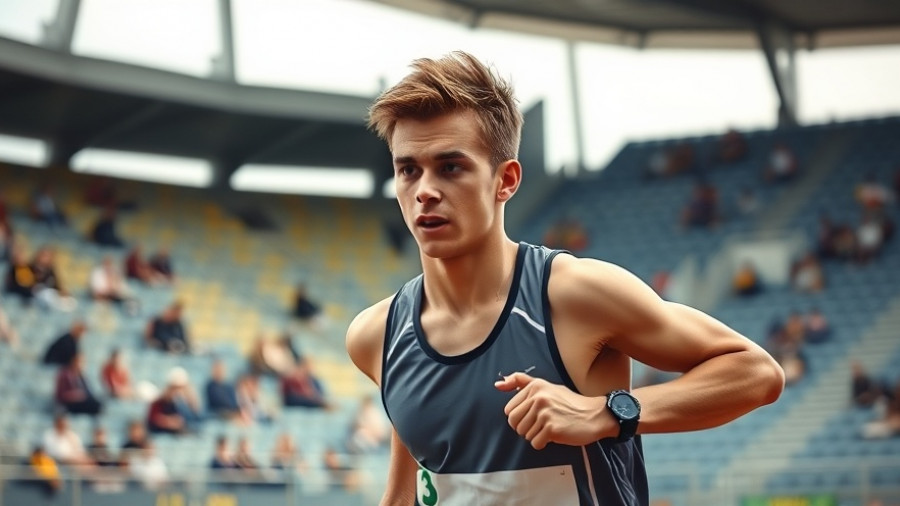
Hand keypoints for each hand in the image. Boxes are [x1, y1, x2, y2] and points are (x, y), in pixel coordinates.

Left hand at [494, 373, 614, 449]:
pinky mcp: (552, 428)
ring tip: (549, 428)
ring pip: (524, 434)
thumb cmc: (570, 403)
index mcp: (535, 387)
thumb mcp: (545, 386)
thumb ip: (521, 382)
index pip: (509, 410)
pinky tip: (554, 435)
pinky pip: (535, 443)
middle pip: (514, 423)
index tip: (533, 416)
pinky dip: (543, 443)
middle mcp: (538, 398)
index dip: (520, 417)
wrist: (595, 415)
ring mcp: (545, 413)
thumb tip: (498, 384)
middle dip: (524, 428)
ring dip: (535, 435)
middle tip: (539, 425)